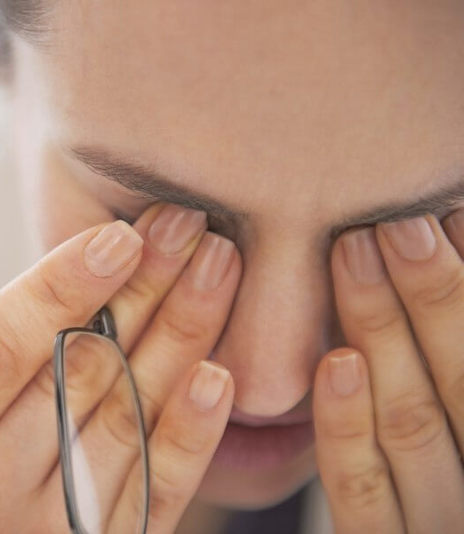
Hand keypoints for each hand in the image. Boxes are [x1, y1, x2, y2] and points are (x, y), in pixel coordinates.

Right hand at [0, 203, 240, 532]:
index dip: (59, 285)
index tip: (117, 234)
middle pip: (73, 372)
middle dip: (138, 291)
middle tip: (187, 226)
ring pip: (125, 420)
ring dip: (180, 337)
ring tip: (221, 268)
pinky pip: (158, 493)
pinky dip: (191, 433)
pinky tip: (218, 374)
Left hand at [313, 210, 463, 532]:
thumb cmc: (444, 455)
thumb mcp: (451, 402)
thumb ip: (446, 349)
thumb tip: (456, 230)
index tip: (447, 217)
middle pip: (459, 384)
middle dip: (432, 298)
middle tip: (394, 225)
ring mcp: (438, 521)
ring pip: (410, 424)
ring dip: (383, 333)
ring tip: (354, 254)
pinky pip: (360, 486)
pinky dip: (347, 424)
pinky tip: (335, 360)